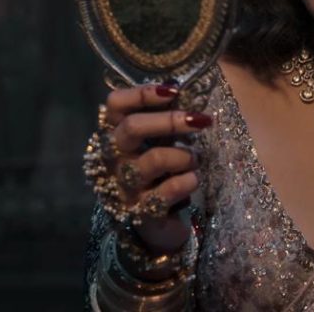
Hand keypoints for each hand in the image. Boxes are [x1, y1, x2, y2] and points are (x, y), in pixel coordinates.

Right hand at [102, 83, 211, 252]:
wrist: (157, 226)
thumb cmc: (160, 172)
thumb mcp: (160, 142)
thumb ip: (165, 118)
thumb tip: (183, 87)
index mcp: (115, 136)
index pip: (115, 105)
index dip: (142, 93)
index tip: (174, 90)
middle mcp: (113, 160)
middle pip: (132, 128)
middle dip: (171, 120)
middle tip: (200, 119)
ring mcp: (124, 187)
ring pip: (155, 159)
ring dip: (185, 155)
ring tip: (195, 159)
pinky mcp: (141, 213)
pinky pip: (168, 191)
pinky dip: (188, 181)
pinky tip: (193, 180)